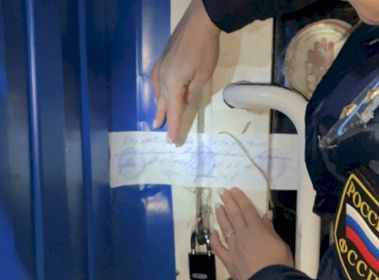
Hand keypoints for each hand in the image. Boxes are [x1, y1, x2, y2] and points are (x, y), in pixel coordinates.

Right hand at [152, 0, 219, 142]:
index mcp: (173, 85)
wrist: (199, 24)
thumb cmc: (204, 51)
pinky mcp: (162, 60)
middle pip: (163, 103)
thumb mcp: (203, 76)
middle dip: (163, 118)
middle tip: (160, 131)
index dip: (173, 126)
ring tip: (159, 118)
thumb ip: (192, 93)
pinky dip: (159, 91)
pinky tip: (160, 94)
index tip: (172, 141)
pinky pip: (158, 81)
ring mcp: (160, 68)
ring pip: (159, 92)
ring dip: (160, 106)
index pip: (174, 111)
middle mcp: (162, 78)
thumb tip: (185, 103)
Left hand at [212, 188, 293, 279]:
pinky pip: (218, 247)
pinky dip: (214, 238)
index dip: (240, 198)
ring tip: (217, 206)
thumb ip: (270, 229)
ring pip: (224, 228)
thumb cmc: (280, 263)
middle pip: (234, 215)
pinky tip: (212, 232)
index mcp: (257, 229)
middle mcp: (242, 234)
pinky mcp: (228, 260)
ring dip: (220, 216)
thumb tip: (266, 215)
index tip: (233, 190)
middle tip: (222, 192)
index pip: (247, 209)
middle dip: (228, 202)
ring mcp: (233, 247)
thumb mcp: (280, 243)